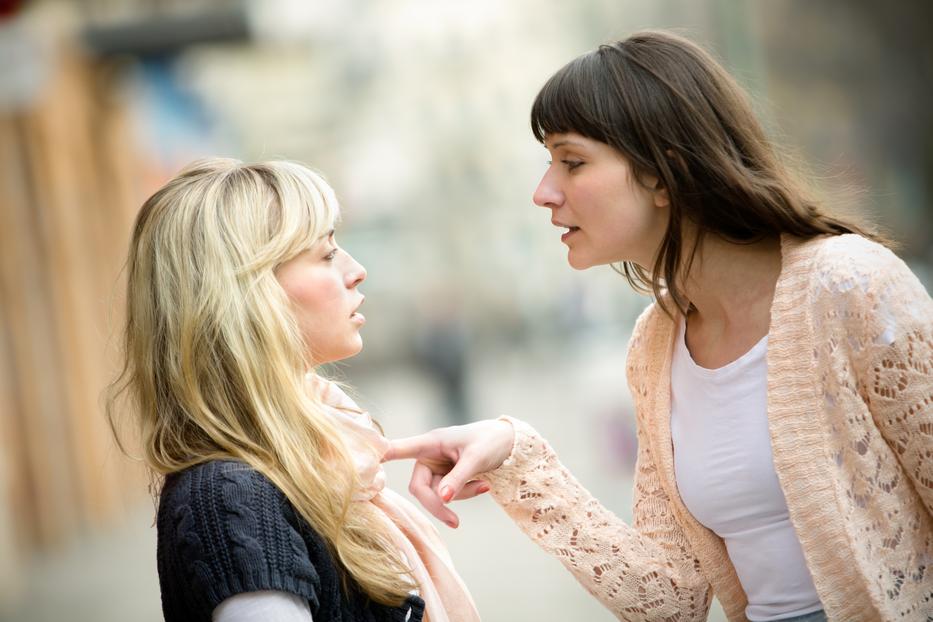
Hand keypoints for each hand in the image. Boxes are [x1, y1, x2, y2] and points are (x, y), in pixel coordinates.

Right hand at [383, 419, 514, 527]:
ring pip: (436, 495)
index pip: (401, 449)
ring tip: (484, 486)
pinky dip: (465, 494)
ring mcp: (436, 468)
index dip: (382, 456)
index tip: (367, 461)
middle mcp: (429, 456)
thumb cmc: (490, 441)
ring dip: (459, 497)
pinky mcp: (445, 478)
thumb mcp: (476, 458)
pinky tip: (484, 486)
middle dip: (437, 504)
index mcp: (431, 443)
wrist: (508, 442)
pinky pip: (448, 495)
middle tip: (455, 522)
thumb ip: (458, 478)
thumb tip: (442, 499)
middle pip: (419, 488)